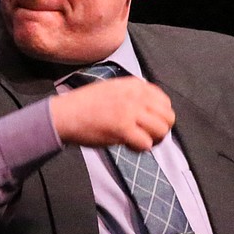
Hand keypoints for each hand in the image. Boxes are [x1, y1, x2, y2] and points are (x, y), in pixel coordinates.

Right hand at [50, 76, 174, 150]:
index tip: (149, 124)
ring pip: (161, 130)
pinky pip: (146, 143)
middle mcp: (135, 96)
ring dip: (153, 140)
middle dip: (161, 130)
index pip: (164, 101)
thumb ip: (134, 96)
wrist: (66, 114)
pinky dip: (140, 148)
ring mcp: (130, 111)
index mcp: (134, 84)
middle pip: (168, 116)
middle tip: (148, 136)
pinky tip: (128, 146)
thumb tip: (152, 111)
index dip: (160, 116)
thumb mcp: (113, 89)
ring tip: (139, 141)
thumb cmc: (85, 105)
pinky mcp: (123, 128)